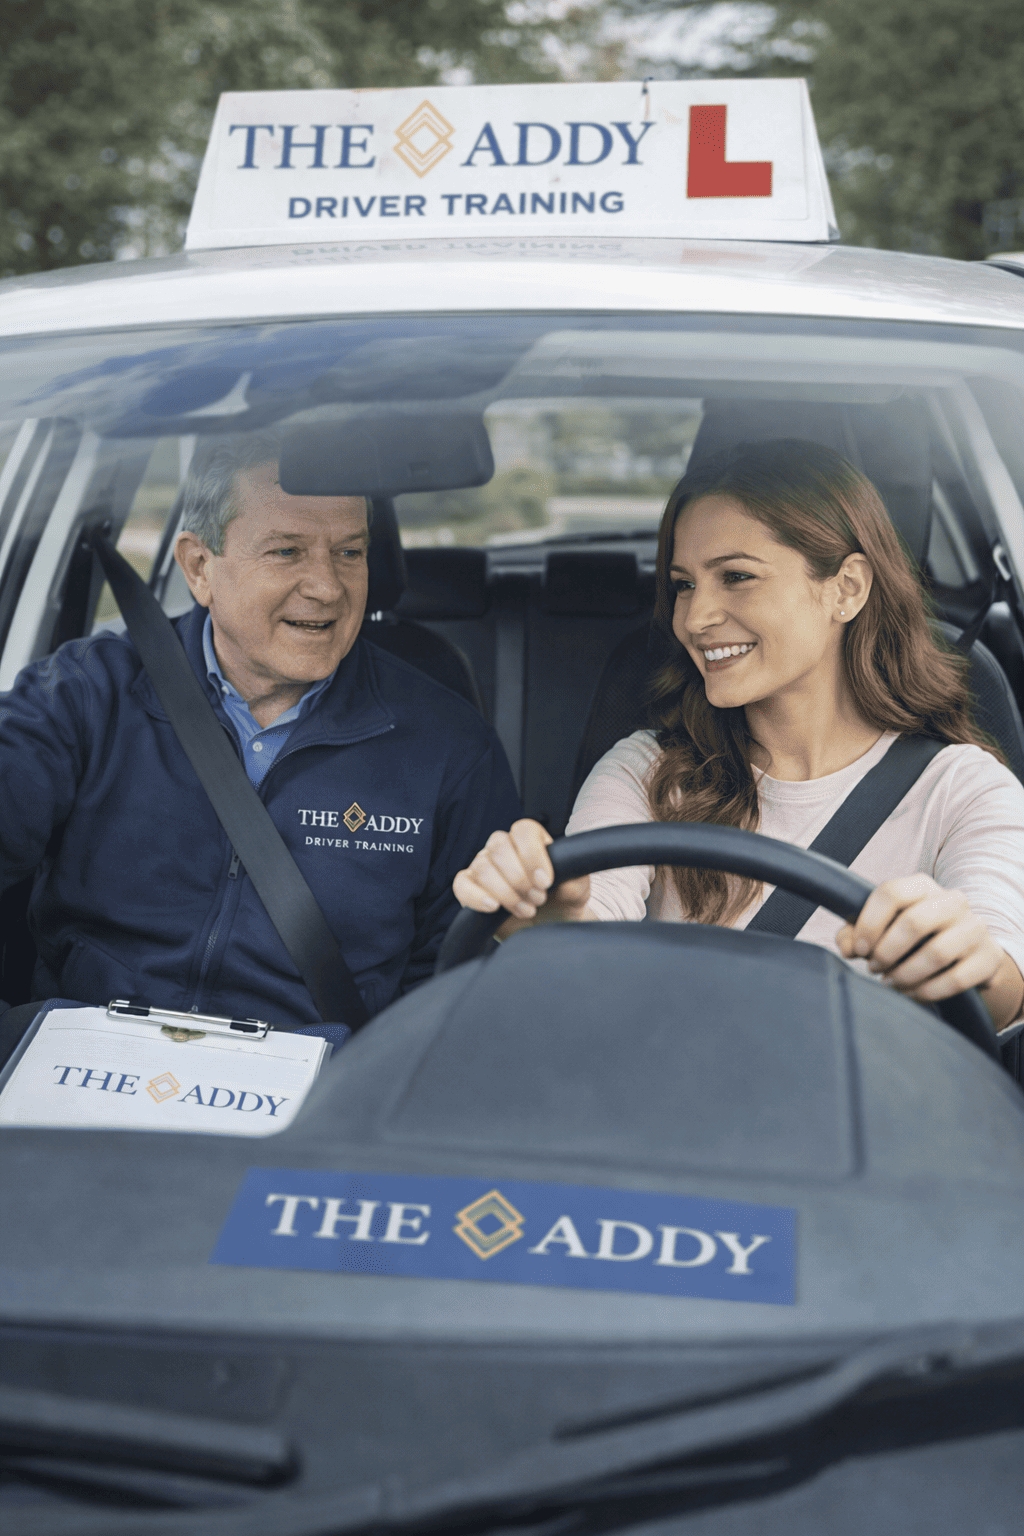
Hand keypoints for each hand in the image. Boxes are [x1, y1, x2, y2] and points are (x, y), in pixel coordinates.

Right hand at [453, 818, 591, 933]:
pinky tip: (494, 907)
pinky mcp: (469, 888)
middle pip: (499, 846)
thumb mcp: (577, 890)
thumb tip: (563, 881)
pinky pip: (462, 885)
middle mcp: (503, 848)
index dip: (533, 854)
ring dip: (506, 893)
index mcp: (530, 839)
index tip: (546, 882)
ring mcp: (483, 866)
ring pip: (482, 867)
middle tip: (538, 900)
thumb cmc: (562, 901)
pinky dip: (476, 897)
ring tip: (526, 910)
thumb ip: (575, 880)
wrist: (549, 927)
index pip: (523, 830)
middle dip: (520, 878)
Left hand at [835, 873, 1023, 1028]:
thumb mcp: (882, 929)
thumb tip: (847, 946)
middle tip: (874, 968)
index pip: (891, 893)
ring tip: (891, 982)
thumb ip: (854, 933)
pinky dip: (928, 991)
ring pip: (936, 953)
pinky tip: (912, 993)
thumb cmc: (912, 939)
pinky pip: (956, 979)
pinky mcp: (989, 957)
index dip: (869, 923)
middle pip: (913, 922)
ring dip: (906, 974)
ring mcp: (975, 928)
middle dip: (886, 952)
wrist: (964, 955)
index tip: (858, 949)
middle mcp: (953, 901)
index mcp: (922, 886)